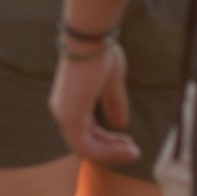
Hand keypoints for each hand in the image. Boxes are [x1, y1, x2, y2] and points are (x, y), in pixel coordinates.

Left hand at [49, 44, 139, 165]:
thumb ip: (113, 104)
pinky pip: (86, 147)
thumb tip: (120, 124)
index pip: (85, 132)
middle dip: (110, 150)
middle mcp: (63, 111)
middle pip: (85, 143)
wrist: (91, 40)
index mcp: (70, 102)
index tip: (128, 141)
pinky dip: (106, 152)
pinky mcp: (70, 117)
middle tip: (133, 151)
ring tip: (133, 152)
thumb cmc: (100, 54)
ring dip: (111, 154)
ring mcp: (64, 115)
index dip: (107, 141)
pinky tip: (126, 148)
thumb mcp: (111, 83)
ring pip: (85, 149)